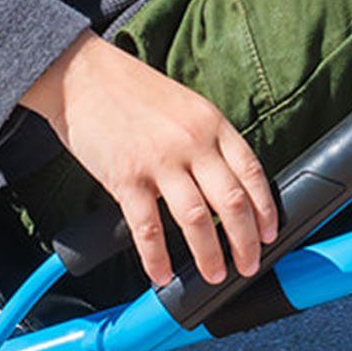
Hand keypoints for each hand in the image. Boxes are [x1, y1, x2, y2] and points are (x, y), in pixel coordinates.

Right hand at [23, 34, 278, 288]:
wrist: (82, 75)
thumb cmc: (133, 90)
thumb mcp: (186, 105)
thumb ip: (207, 140)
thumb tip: (225, 183)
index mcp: (212, 123)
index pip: (252, 171)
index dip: (265, 208)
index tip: (269, 233)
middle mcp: (192, 143)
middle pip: (232, 202)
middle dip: (246, 241)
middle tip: (249, 264)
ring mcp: (159, 162)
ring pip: (197, 220)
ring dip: (209, 254)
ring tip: (215, 274)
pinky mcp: (126, 178)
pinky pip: (148, 229)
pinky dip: (156, 258)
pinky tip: (161, 275)